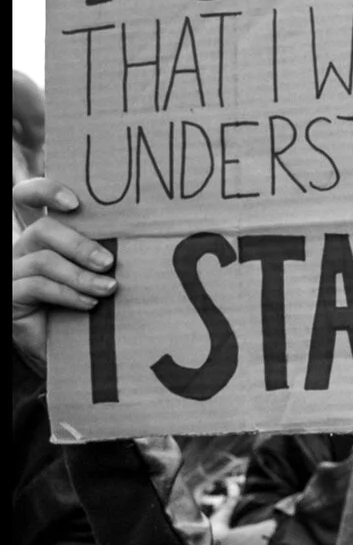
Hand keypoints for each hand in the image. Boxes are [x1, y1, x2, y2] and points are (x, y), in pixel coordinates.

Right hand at [11, 177, 114, 369]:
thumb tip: (147, 237)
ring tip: (108, 289)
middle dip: (79, 243)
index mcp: (45, 237)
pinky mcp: (10, 296)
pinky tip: (89, 305)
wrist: (69, 354)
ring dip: (80, 274)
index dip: (45, 190)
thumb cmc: (90, 310)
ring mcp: (13, 272)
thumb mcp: (98, 275)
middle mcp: (24, 250)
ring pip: (43, 259)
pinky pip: (36, 286)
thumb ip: (104, 253)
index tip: (75, 202)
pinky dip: (68, 294)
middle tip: (109, 262)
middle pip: (42, 229)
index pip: (28, 198)